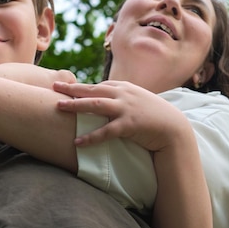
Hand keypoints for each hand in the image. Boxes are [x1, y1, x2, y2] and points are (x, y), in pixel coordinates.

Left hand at [53, 80, 187, 151]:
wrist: (174, 129)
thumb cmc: (155, 117)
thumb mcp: (138, 102)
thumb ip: (122, 100)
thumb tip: (106, 103)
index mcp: (125, 88)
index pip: (98, 85)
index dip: (80, 86)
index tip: (65, 86)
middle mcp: (124, 94)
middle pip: (92, 89)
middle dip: (71, 88)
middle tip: (54, 88)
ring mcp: (126, 108)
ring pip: (95, 104)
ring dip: (75, 105)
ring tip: (58, 107)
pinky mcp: (129, 124)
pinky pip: (106, 132)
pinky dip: (91, 137)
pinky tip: (78, 143)